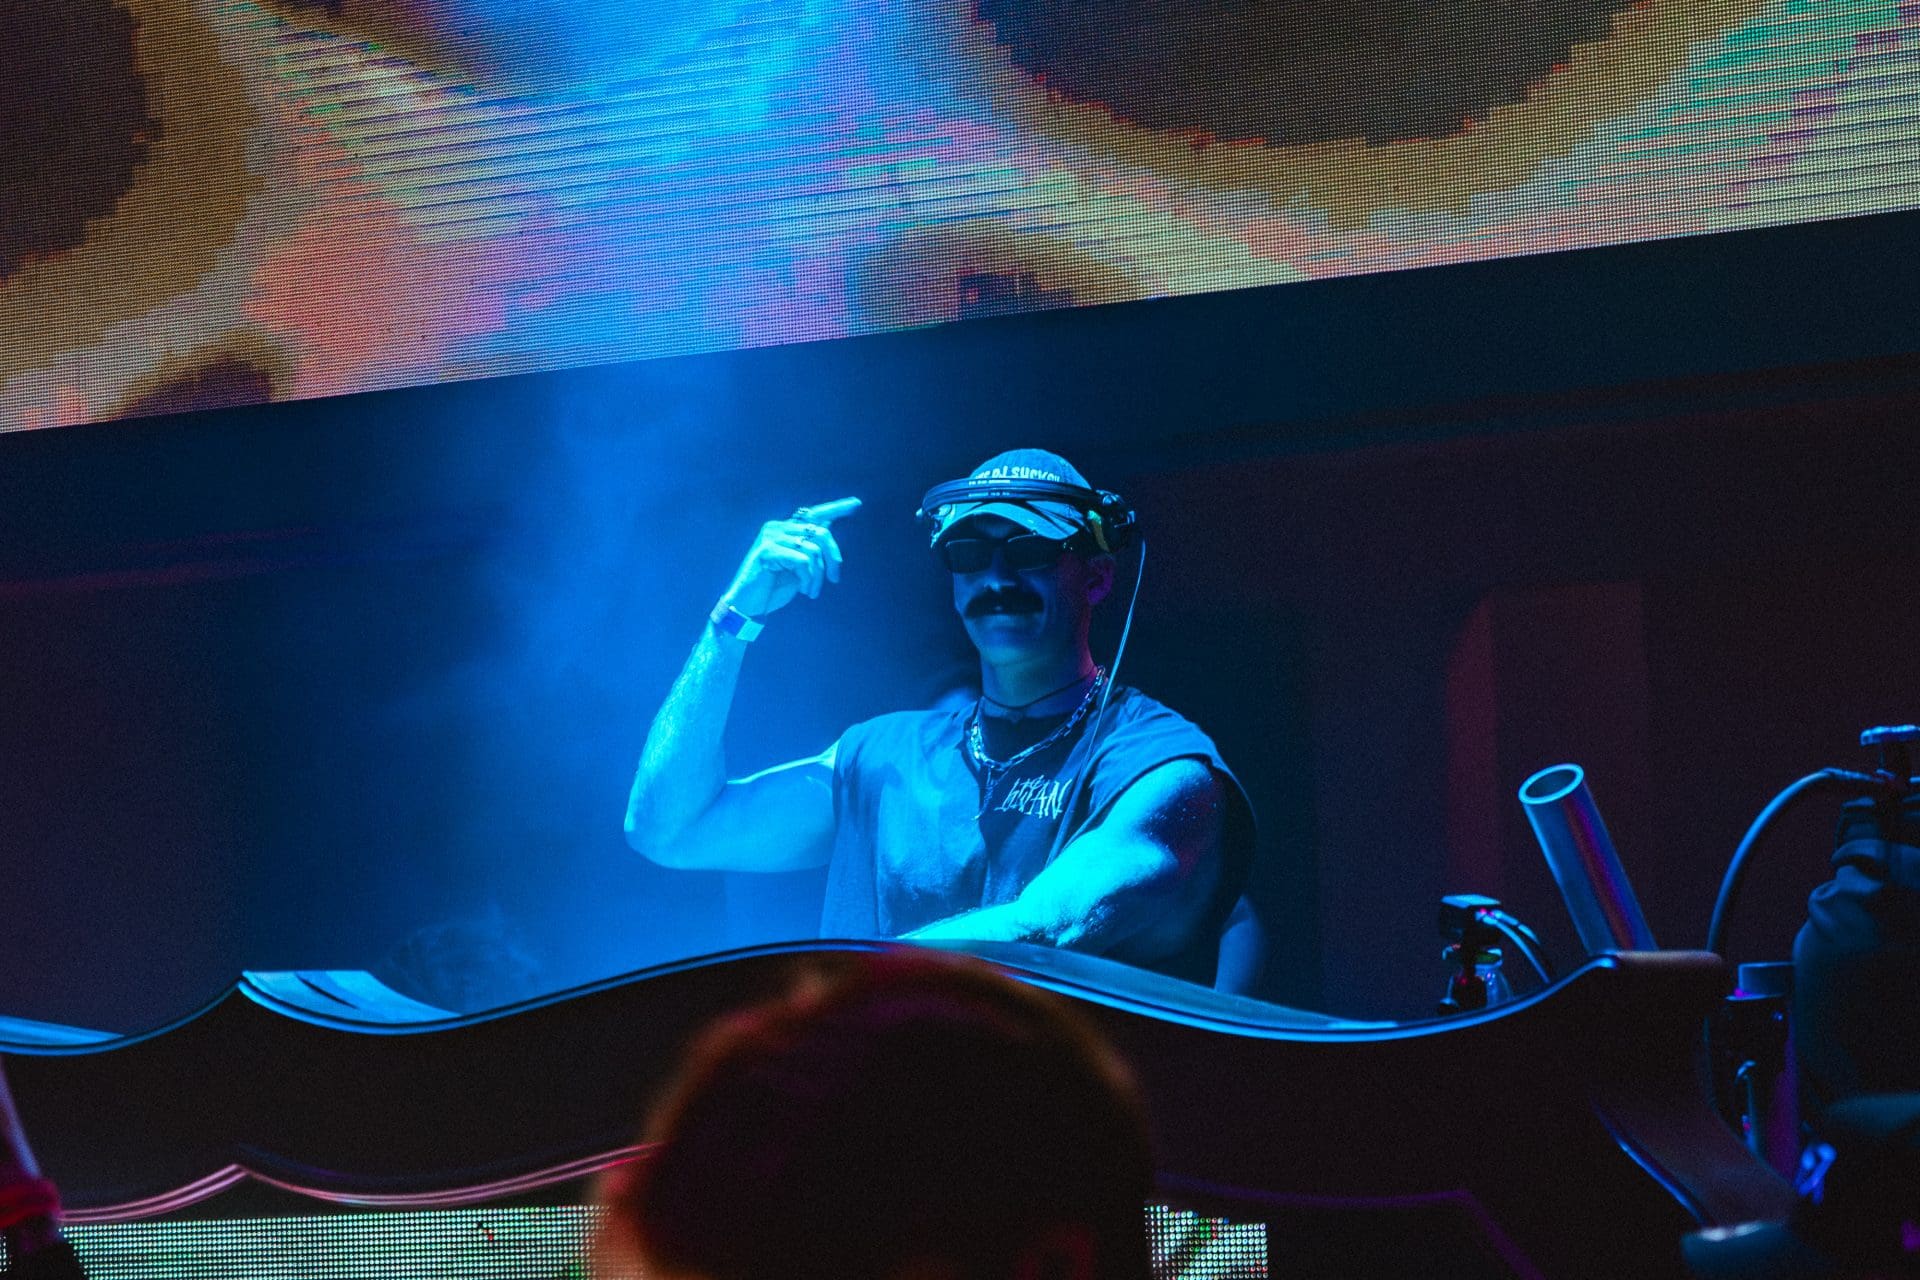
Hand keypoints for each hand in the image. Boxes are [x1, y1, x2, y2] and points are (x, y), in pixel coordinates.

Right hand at [720, 497, 859, 618]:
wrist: (749, 605)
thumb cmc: (774, 587)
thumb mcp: (798, 566)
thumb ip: (811, 547)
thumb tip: (829, 528)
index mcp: (785, 529)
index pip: (815, 513)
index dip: (836, 508)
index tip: (856, 504)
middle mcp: (777, 527)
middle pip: (821, 532)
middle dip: (834, 557)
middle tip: (835, 578)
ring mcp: (770, 537)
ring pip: (813, 550)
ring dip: (818, 576)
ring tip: (812, 591)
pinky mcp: (766, 550)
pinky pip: (802, 560)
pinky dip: (808, 578)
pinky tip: (804, 590)